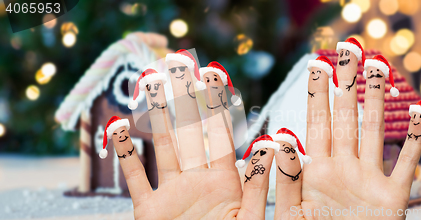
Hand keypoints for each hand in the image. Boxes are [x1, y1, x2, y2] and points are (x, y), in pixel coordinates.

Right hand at [113, 62, 269, 218]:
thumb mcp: (249, 219)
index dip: (217, 104)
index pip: (222, 135)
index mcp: (227, 182)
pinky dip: (124, 154)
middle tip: (179, 63)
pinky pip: (135, 178)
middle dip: (184, 97)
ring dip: (156, 114)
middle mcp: (198, 181)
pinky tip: (117, 125)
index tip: (214, 74)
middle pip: (190, 131)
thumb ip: (258, 184)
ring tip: (151, 80)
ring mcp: (172, 193)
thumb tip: (272, 143)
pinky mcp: (149, 210)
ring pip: (162, 146)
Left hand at [274, 56, 420, 218]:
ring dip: (377, 102)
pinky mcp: (393, 198)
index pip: (316, 124)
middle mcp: (344, 169)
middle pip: (345, 119)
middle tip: (347, 53)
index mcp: (317, 171)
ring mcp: (369, 180)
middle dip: (346, 86)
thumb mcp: (294, 212)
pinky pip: (406, 165)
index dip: (317, 95)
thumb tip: (278, 143)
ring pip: (374, 133)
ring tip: (377, 70)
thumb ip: (288, 180)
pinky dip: (415, 141)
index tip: (317, 66)